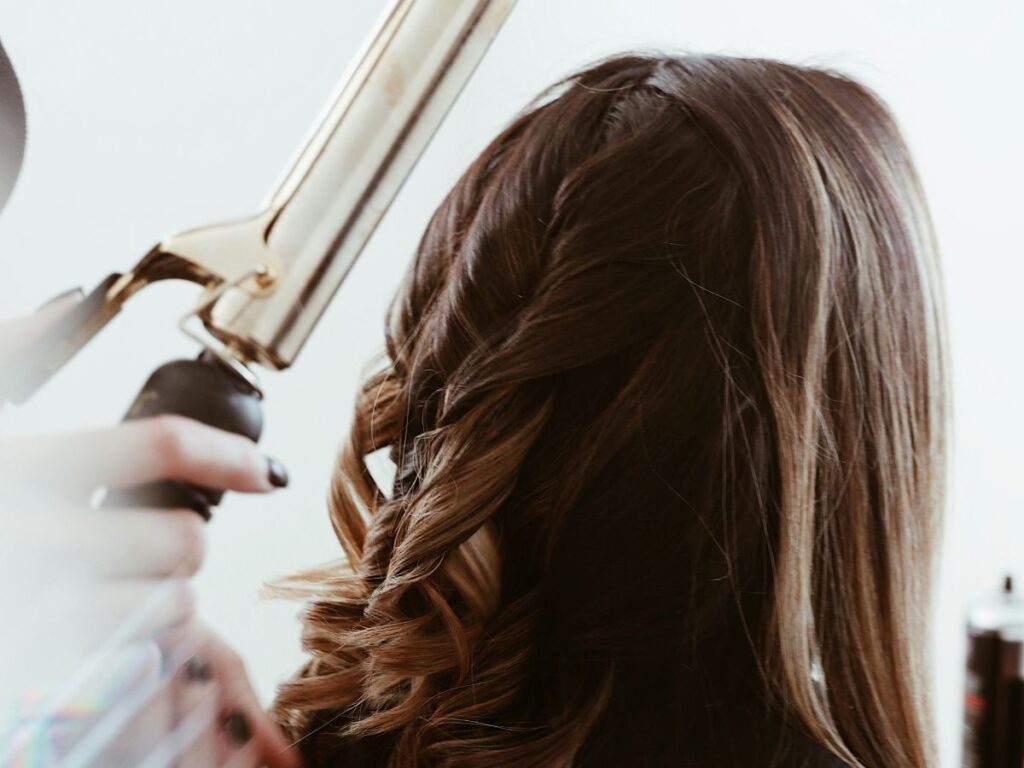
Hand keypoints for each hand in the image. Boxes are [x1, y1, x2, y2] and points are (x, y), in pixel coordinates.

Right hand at [0, 294, 298, 766]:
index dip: (231, 455)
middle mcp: (28, 540)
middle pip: (182, 542)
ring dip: (163, 598)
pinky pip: (131, 665)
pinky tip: (103, 630)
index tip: (267, 471)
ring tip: (116, 587)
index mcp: (19, 468)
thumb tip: (73, 298)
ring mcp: (30, 611)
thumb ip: (11, 349)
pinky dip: (137, 649)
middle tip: (156, 541)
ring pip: (167, 609)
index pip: (161, 448)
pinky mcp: (29, 668)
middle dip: (186, 543)